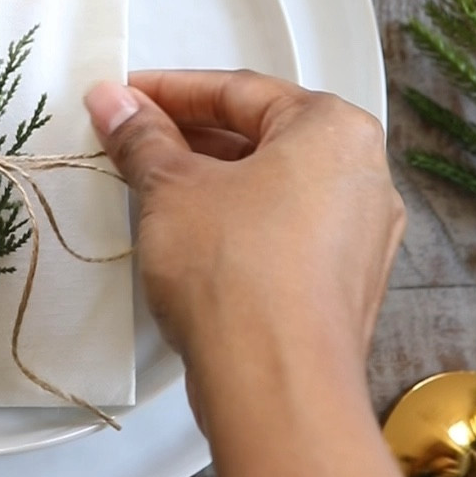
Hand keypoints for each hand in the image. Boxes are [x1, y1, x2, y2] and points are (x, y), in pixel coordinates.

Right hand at [84, 70, 404, 423]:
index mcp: (334, 130)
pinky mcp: (344, 286)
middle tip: (127, 140)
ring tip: (146, 186)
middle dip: (188, 138)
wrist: (276, 386)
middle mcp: (363, 175)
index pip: (238, 91)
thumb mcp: (171, 187)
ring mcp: (360, 236)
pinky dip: (237, 223)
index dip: (169, 91)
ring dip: (209, 182)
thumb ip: (142, 137)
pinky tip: (186, 235)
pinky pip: (284, 232)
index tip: (123, 98)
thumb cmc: (234, 271)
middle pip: (261, 137)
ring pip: (272, 188)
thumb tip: (112, 101)